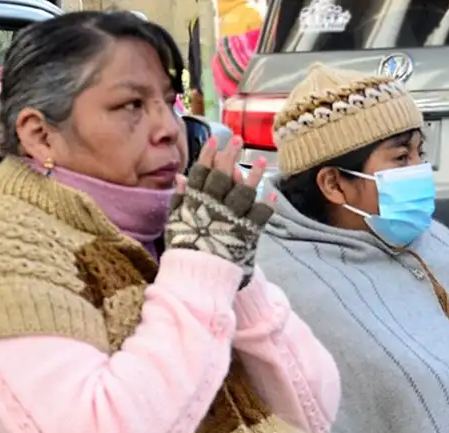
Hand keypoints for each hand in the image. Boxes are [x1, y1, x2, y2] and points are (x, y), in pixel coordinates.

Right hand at [165, 136, 272, 283]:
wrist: (197, 277)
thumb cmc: (184, 251)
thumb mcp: (176, 223)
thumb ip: (180, 200)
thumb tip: (181, 178)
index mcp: (194, 203)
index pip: (201, 174)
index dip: (208, 156)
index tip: (214, 140)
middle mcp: (213, 207)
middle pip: (223, 176)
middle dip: (230, 155)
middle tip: (237, 139)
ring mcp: (231, 219)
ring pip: (244, 192)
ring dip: (254, 175)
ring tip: (261, 160)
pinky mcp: (246, 233)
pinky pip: (259, 215)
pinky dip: (266, 205)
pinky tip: (272, 194)